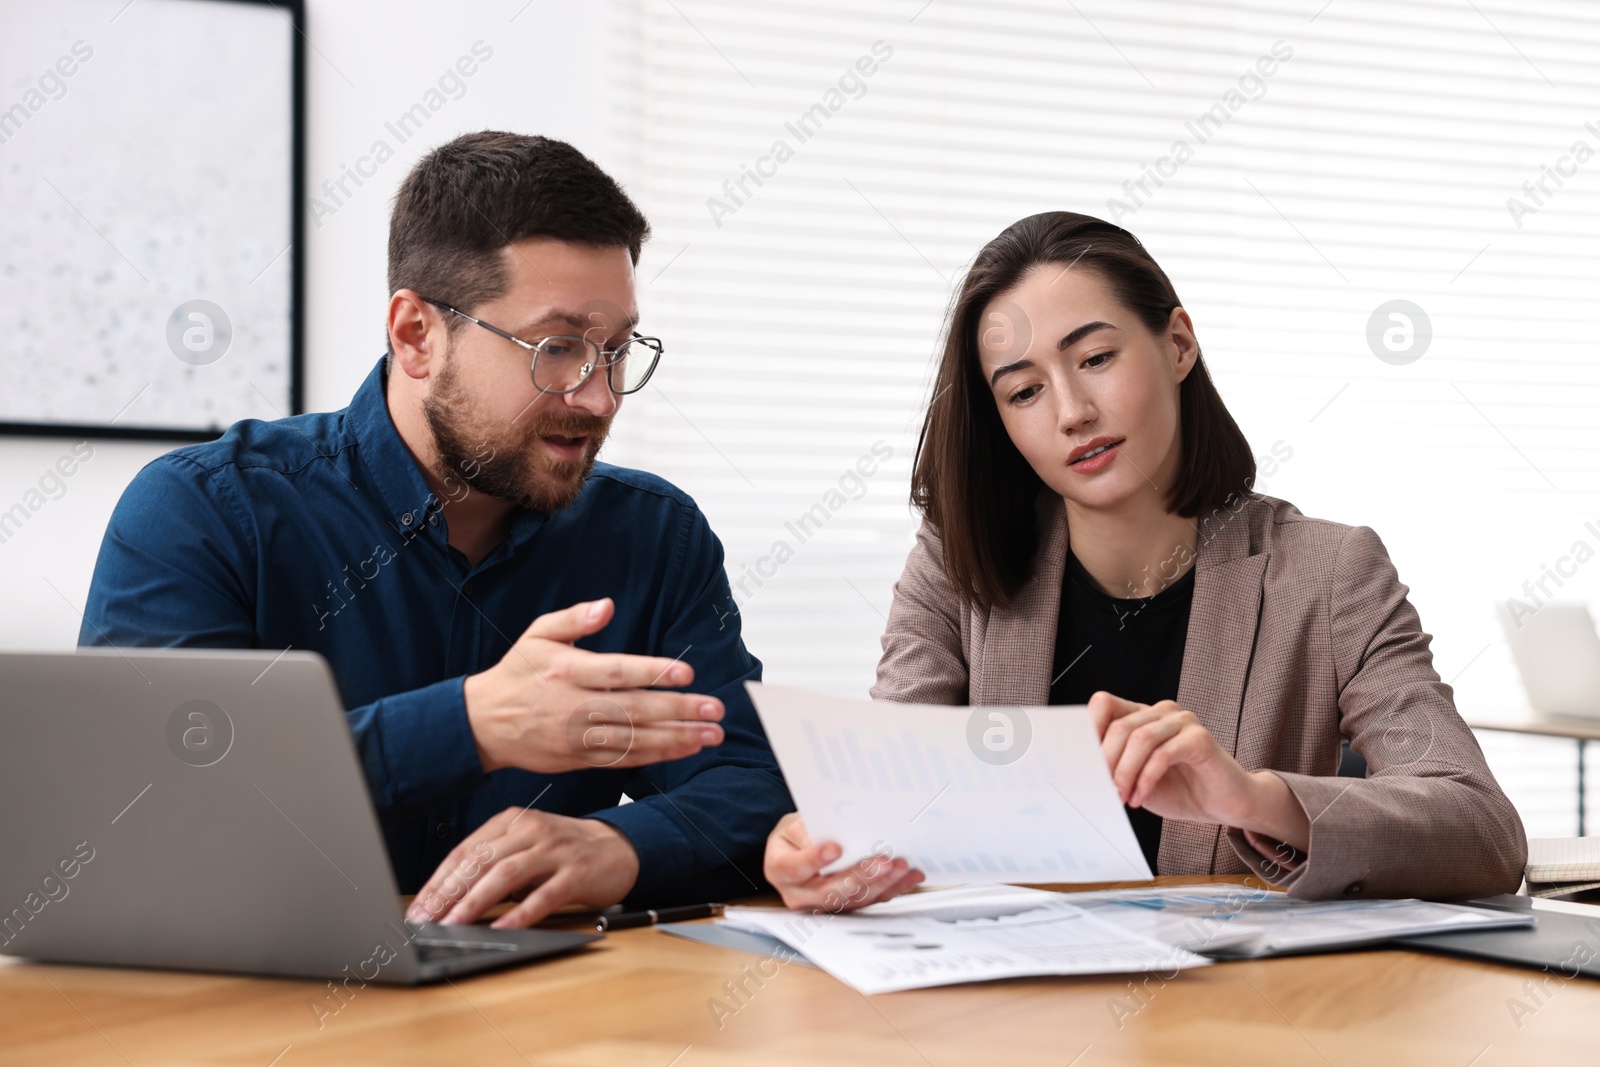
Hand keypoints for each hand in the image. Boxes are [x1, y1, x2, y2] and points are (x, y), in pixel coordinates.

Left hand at [405, 807, 639, 927]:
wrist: (619, 847)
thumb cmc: (564, 853)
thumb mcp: (525, 849)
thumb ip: (494, 865)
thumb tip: (449, 902)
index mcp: (512, 822)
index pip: (466, 851)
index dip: (438, 881)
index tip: (418, 909)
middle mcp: (531, 830)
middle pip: (481, 861)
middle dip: (448, 893)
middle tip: (426, 920)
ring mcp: (555, 850)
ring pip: (506, 874)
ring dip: (475, 902)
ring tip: (454, 925)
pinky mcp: (578, 872)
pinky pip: (544, 895)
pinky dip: (521, 913)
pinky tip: (503, 928)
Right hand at [464, 597, 724, 773]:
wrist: (482, 724)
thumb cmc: (517, 673)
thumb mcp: (537, 635)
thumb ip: (574, 619)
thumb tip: (607, 606)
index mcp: (567, 671)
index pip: (617, 672)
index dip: (653, 672)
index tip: (687, 672)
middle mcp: (574, 706)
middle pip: (634, 710)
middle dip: (678, 711)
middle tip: (714, 709)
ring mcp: (577, 737)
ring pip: (633, 740)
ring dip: (675, 738)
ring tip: (710, 734)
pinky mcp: (578, 759)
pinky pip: (622, 759)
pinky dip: (655, 755)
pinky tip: (683, 748)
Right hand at [763, 813, 922, 911]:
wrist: (797, 849)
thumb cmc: (796, 835)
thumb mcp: (793, 825)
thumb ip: (808, 830)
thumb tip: (835, 834)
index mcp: (780, 870)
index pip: (795, 868)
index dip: (814, 860)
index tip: (835, 848)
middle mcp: (799, 895)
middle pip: (828, 893)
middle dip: (858, 877)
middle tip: (881, 862)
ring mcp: (823, 905)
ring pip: (852, 901)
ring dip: (880, 884)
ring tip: (899, 866)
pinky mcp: (846, 907)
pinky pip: (870, 901)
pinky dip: (892, 889)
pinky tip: (908, 877)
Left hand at [1089, 692, 1309, 851]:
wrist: (1224, 804)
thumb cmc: (1179, 790)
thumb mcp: (1135, 779)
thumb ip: (1113, 768)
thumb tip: (1078, 770)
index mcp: (1141, 715)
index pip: (1104, 705)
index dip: (1087, 730)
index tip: (1076, 762)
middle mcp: (1161, 712)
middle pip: (1119, 725)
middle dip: (1105, 761)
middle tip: (1099, 790)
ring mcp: (1182, 721)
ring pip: (1139, 737)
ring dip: (1124, 772)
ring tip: (1121, 796)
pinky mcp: (1199, 738)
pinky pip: (1163, 753)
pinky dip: (1145, 779)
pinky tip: (1139, 797)